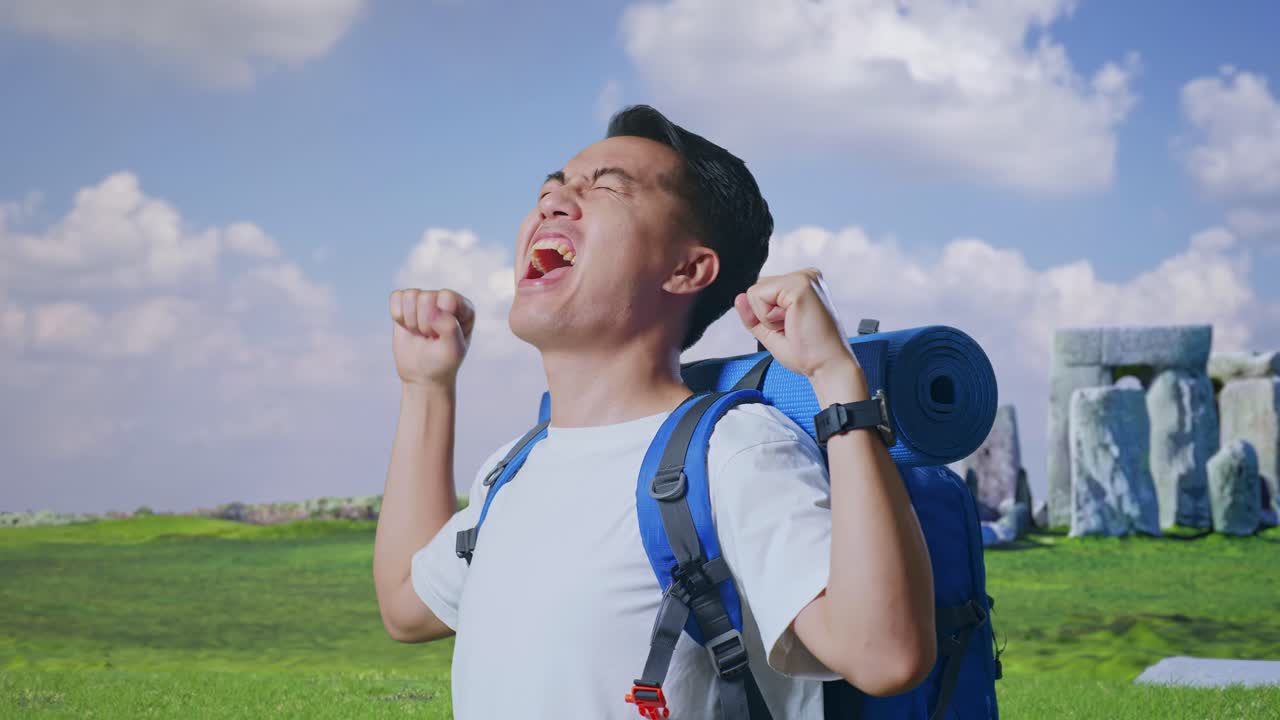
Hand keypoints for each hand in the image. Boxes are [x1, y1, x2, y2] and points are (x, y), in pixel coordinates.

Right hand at [389, 288, 475, 386]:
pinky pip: (396, 297)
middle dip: (424, 323)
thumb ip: (449, 328)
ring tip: (421, 333)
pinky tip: (408, 327)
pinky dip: (398, 316)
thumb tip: (433, 310)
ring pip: (410, 296)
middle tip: (430, 337)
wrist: (423, 374)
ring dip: (411, 321)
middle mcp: (445, 299)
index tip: (441, 337)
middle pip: (426, 297)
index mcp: (464, 307)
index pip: (447, 298)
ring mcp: (425, 300)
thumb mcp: (453, 350)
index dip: (439, 320)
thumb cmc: (442, 362)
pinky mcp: (406, 303)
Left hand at [734, 268, 858, 380]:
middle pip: (757, 288)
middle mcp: (805, 276)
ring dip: (766, 317)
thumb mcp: (771, 331)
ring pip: (755, 292)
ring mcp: (803, 278)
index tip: (791, 328)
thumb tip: (739, 297)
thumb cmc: (807, 352)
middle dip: (765, 315)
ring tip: (793, 325)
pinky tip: (791, 323)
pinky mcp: (799, 285)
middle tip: (792, 328)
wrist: (826, 366)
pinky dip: (767, 317)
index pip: (763, 291)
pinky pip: (758, 296)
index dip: (765, 315)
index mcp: (802, 285)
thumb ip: (753, 314)